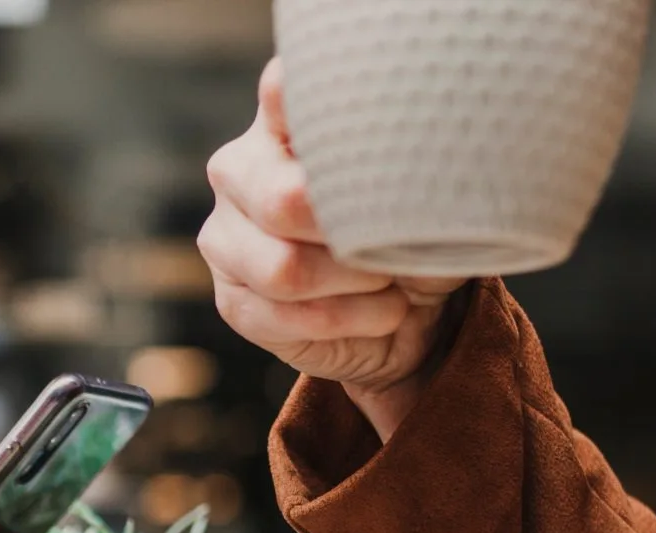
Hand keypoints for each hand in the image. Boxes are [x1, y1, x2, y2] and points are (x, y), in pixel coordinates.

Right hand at [201, 59, 466, 439]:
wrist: (406, 314)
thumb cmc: (414, 234)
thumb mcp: (430, 195)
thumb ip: (414, 172)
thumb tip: (414, 185)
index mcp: (285, 119)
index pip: (282, 90)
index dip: (311, 105)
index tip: (365, 127)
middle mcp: (241, 168)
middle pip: (283, 200)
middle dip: (354, 232)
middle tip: (393, 243)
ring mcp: (226, 236)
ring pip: (284, 269)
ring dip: (357, 284)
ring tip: (389, 281)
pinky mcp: (232, 299)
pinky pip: (285, 317)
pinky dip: (349, 320)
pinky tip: (376, 312)